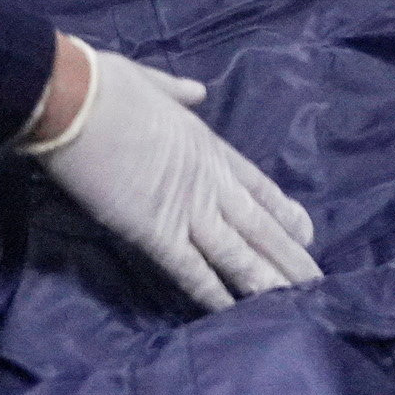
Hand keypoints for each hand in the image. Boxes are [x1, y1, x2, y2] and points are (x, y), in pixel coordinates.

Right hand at [19, 37, 322, 312]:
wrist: (75, 99)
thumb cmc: (107, 85)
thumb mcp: (154, 81)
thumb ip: (178, 91)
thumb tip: (196, 89)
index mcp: (209, 147)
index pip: (260, 187)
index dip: (286, 212)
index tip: (308, 232)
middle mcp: (209, 182)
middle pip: (260, 227)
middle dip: (290, 257)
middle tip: (320, 284)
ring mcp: (186, 209)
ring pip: (239, 254)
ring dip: (268, 281)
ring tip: (297, 304)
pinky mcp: (154, 232)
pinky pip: (193, 270)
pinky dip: (215, 294)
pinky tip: (235, 313)